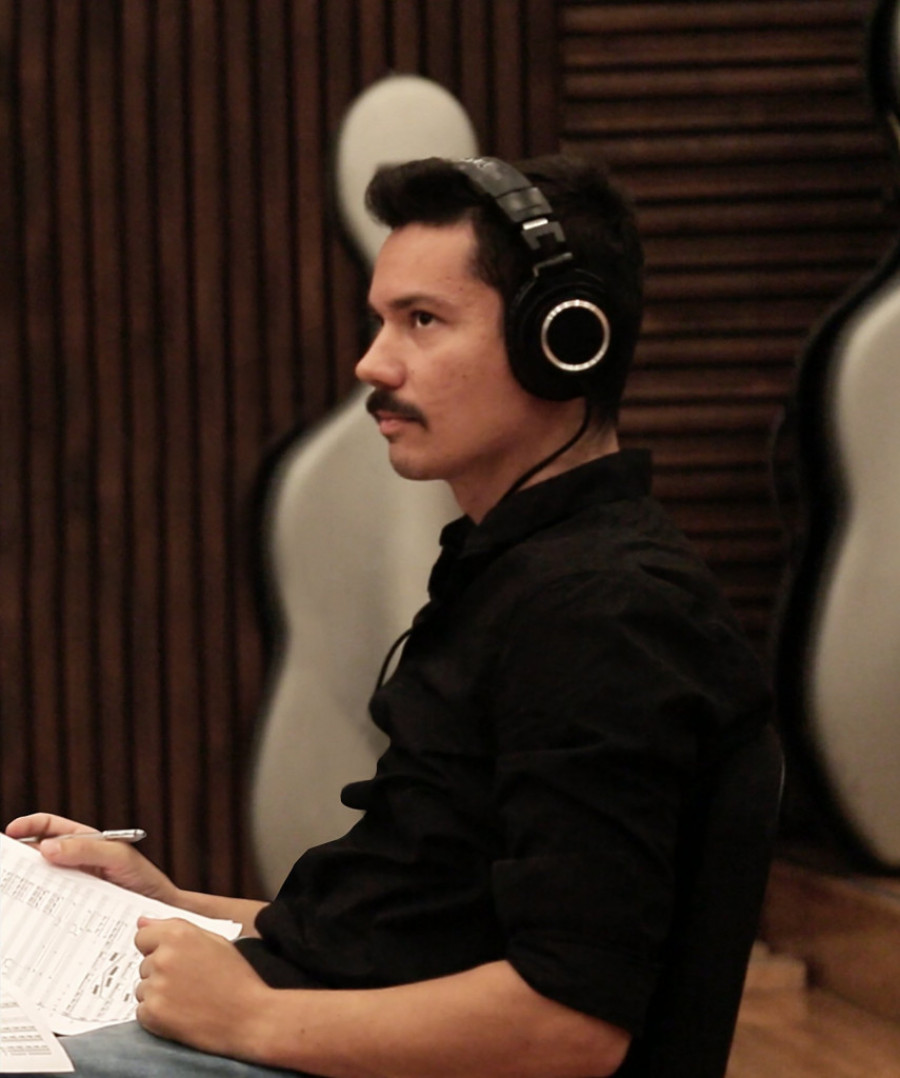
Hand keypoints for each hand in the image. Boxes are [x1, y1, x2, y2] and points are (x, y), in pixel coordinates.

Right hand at [5, 813, 179, 905]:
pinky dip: (38, 908)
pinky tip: (29, 916)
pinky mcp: (74, 909)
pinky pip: (51, 906)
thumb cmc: (144, 879)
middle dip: (19, 858)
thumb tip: (46, 847)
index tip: (11, 832)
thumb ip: (86, 849)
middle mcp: (76, 862)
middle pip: (40, 855)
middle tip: (4, 868)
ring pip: (42, 882)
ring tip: (10, 892)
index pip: (51, 827)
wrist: (160, 911)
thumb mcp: (118, 857)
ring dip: (26, 885)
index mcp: (84, 842)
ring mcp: (74, 886)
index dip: (30, 826)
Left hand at [135, 918, 270, 1057]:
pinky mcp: (152, 1013)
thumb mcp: (214, 941)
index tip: (172, 958)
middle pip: (144, 964)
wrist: (248, 1017)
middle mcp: (163, 957)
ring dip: (158, 994)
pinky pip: (142, 1011)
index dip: (156, 948)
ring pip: (143, 988)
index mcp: (178, 934)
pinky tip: (181, 1013)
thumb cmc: (236, 977)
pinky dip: (157, 1014)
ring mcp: (156, 986)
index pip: (142, 937)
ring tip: (187, 999)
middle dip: (161, 972)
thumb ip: (176, 927)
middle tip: (189, 982)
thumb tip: (142, 922)